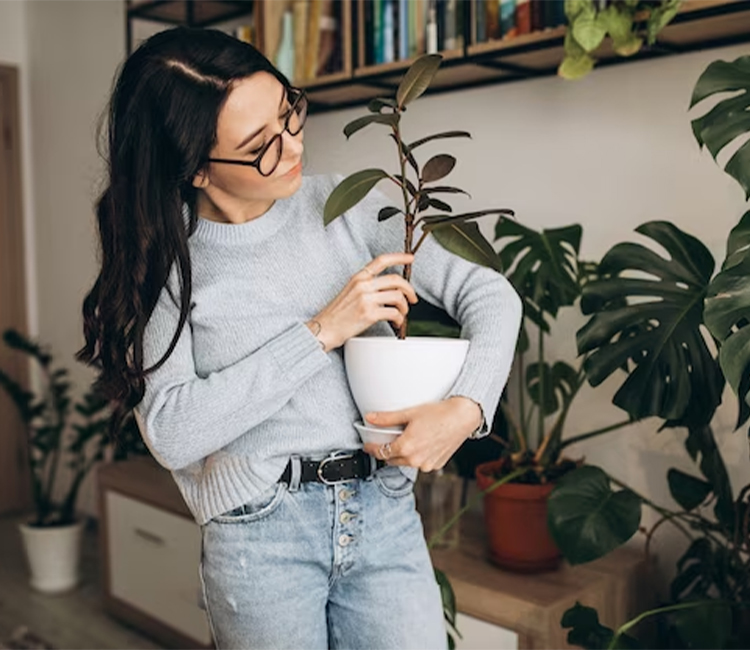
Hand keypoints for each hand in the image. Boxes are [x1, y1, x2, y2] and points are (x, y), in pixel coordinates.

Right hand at [309, 253, 416, 351]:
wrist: (325, 328)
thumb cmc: (337, 313)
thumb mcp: (350, 291)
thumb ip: (367, 286)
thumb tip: (390, 288)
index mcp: (358, 278)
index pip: (381, 261)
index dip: (399, 257)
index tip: (410, 258)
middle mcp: (362, 285)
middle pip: (396, 280)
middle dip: (409, 290)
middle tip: (413, 298)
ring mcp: (366, 299)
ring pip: (398, 297)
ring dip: (405, 307)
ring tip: (402, 313)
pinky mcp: (369, 314)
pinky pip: (394, 313)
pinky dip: (399, 318)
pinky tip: (396, 322)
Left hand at [361, 396, 482, 470]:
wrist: (462, 417)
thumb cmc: (439, 413)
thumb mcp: (409, 413)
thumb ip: (387, 418)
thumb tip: (370, 418)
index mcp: (405, 447)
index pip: (381, 452)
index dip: (372, 449)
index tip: (368, 445)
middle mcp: (415, 460)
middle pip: (392, 459)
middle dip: (386, 451)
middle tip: (386, 440)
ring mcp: (426, 465)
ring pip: (406, 463)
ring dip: (402, 454)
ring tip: (406, 439)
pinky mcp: (436, 465)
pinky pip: (420, 463)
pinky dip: (416, 456)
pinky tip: (421, 444)